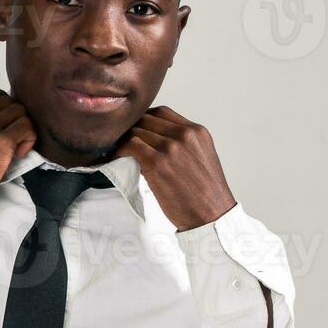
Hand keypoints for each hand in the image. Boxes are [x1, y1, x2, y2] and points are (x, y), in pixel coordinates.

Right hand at [0, 83, 36, 214]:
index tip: (0, 118)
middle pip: (6, 100)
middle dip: (10, 118)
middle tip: (6, 137)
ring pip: (19, 112)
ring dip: (20, 128)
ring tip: (12, 147)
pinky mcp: (1, 141)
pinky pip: (27, 128)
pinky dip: (28, 140)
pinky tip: (17, 153)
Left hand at [113, 106, 235, 230]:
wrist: (211, 214)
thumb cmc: (205, 193)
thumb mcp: (201, 157)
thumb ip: (183, 144)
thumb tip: (155, 140)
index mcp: (197, 132)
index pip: (162, 113)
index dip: (144, 119)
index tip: (135, 130)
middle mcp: (185, 135)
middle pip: (146, 119)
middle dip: (131, 128)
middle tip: (120, 140)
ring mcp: (171, 148)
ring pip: (136, 131)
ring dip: (122, 140)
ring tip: (117, 151)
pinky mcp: (157, 163)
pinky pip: (130, 146)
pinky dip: (119, 150)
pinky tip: (116, 158)